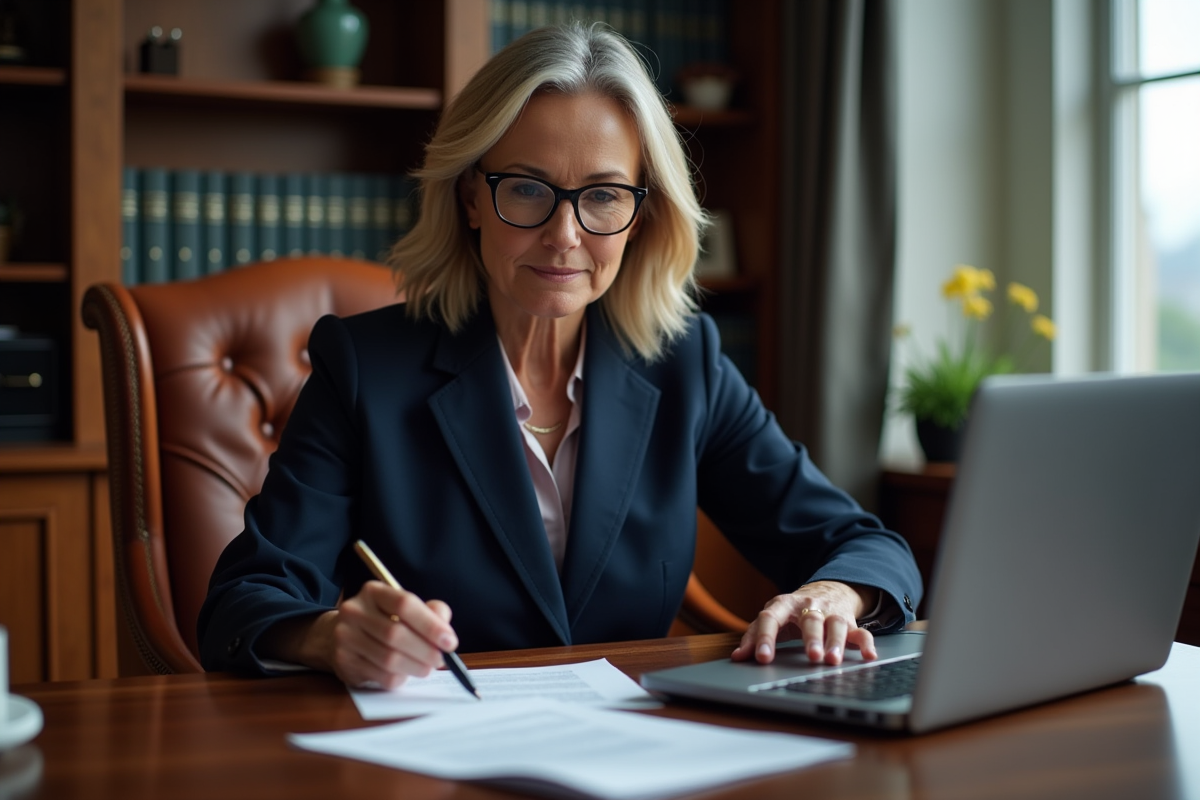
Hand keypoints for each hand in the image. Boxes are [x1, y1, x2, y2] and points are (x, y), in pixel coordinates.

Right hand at [270, 580, 459, 689]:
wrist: (334, 635)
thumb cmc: (380, 620)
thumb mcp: (402, 608)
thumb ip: (429, 612)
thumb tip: (445, 628)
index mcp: (373, 592)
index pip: (404, 604)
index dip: (430, 625)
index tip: (449, 641)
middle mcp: (354, 611)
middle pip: (396, 634)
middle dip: (425, 650)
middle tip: (441, 659)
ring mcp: (345, 637)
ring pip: (389, 658)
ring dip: (415, 667)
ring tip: (427, 667)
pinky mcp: (344, 662)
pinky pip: (380, 676)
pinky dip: (400, 678)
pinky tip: (406, 673)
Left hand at [731, 581, 877, 665]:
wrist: (826, 590)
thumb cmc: (793, 611)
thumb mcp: (773, 618)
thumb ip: (753, 636)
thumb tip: (738, 658)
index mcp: (783, 605)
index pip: (771, 618)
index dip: (765, 637)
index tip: (762, 658)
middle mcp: (809, 607)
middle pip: (810, 620)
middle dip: (811, 638)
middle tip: (811, 657)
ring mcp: (831, 613)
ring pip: (836, 625)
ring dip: (836, 642)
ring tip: (832, 660)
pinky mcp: (849, 621)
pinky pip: (861, 631)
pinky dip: (867, 644)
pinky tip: (868, 657)